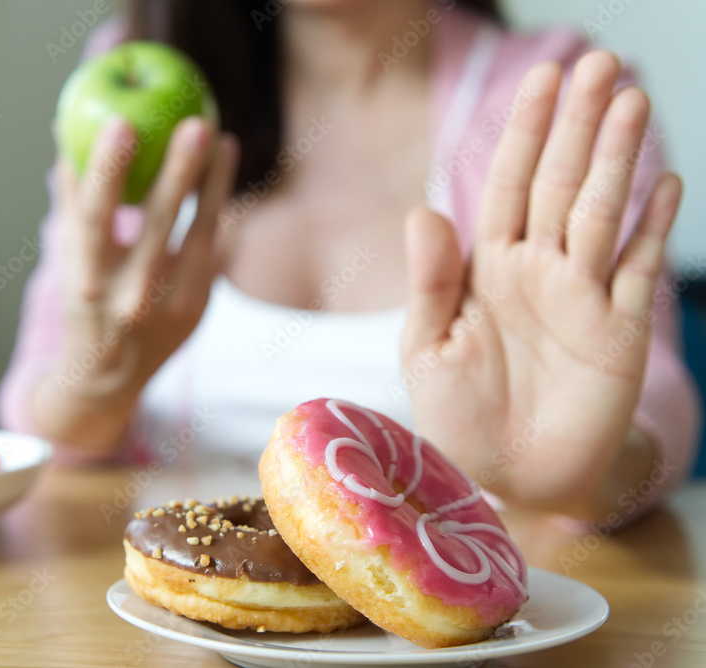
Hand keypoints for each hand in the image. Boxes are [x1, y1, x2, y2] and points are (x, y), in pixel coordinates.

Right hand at [37, 117, 237, 453]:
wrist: (106, 378)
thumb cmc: (83, 302)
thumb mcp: (68, 258)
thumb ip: (72, 200)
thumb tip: (66, 134)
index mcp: (86, 280)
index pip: (95, 217)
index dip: (107, 169)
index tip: (121, 121)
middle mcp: (128, 297)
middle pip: (158, 224)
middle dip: (179, 171)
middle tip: (194, 123)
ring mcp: (169, 307)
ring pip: (199, 234)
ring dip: (214, 185)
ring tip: (223, 140)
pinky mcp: (198, 309)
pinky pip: (213, 250)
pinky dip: (218, 210)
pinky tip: (223, 174)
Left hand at [401, 51, 681, 516]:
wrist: (507, 479)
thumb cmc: (458, 416)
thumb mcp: (428, 348)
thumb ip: (432, 282)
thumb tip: (423, 211)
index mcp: (488, 269)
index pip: (509, 185)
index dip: (525, 132)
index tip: (541, 79)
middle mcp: (538, 270)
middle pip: (561, 183)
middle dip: (578, 125)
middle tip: (598, 63)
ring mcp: (582, 296)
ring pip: (602, 212)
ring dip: (616, 158)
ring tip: (629, 101)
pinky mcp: (618, 331)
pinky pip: (639, 269)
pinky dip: (653, 226)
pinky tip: (665, 182)